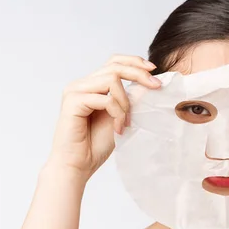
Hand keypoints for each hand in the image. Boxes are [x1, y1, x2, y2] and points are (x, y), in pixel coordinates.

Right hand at [46, 55, 160, 180]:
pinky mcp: (73, 101)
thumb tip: (149, 83)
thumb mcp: (120, 118)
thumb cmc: (95, 146)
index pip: (114, 62)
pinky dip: (117, 113)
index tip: (154, 70)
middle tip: (156, 86)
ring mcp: (75, 91)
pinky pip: (105, 98)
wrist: (77, 165)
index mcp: (92, 86)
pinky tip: (118, 129)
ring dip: (125, 102)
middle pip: (114, 66)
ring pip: (112, 80)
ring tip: (126, 122)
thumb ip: (130, 100)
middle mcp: (81, 85)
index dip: (134, 62)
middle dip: (139, 74)